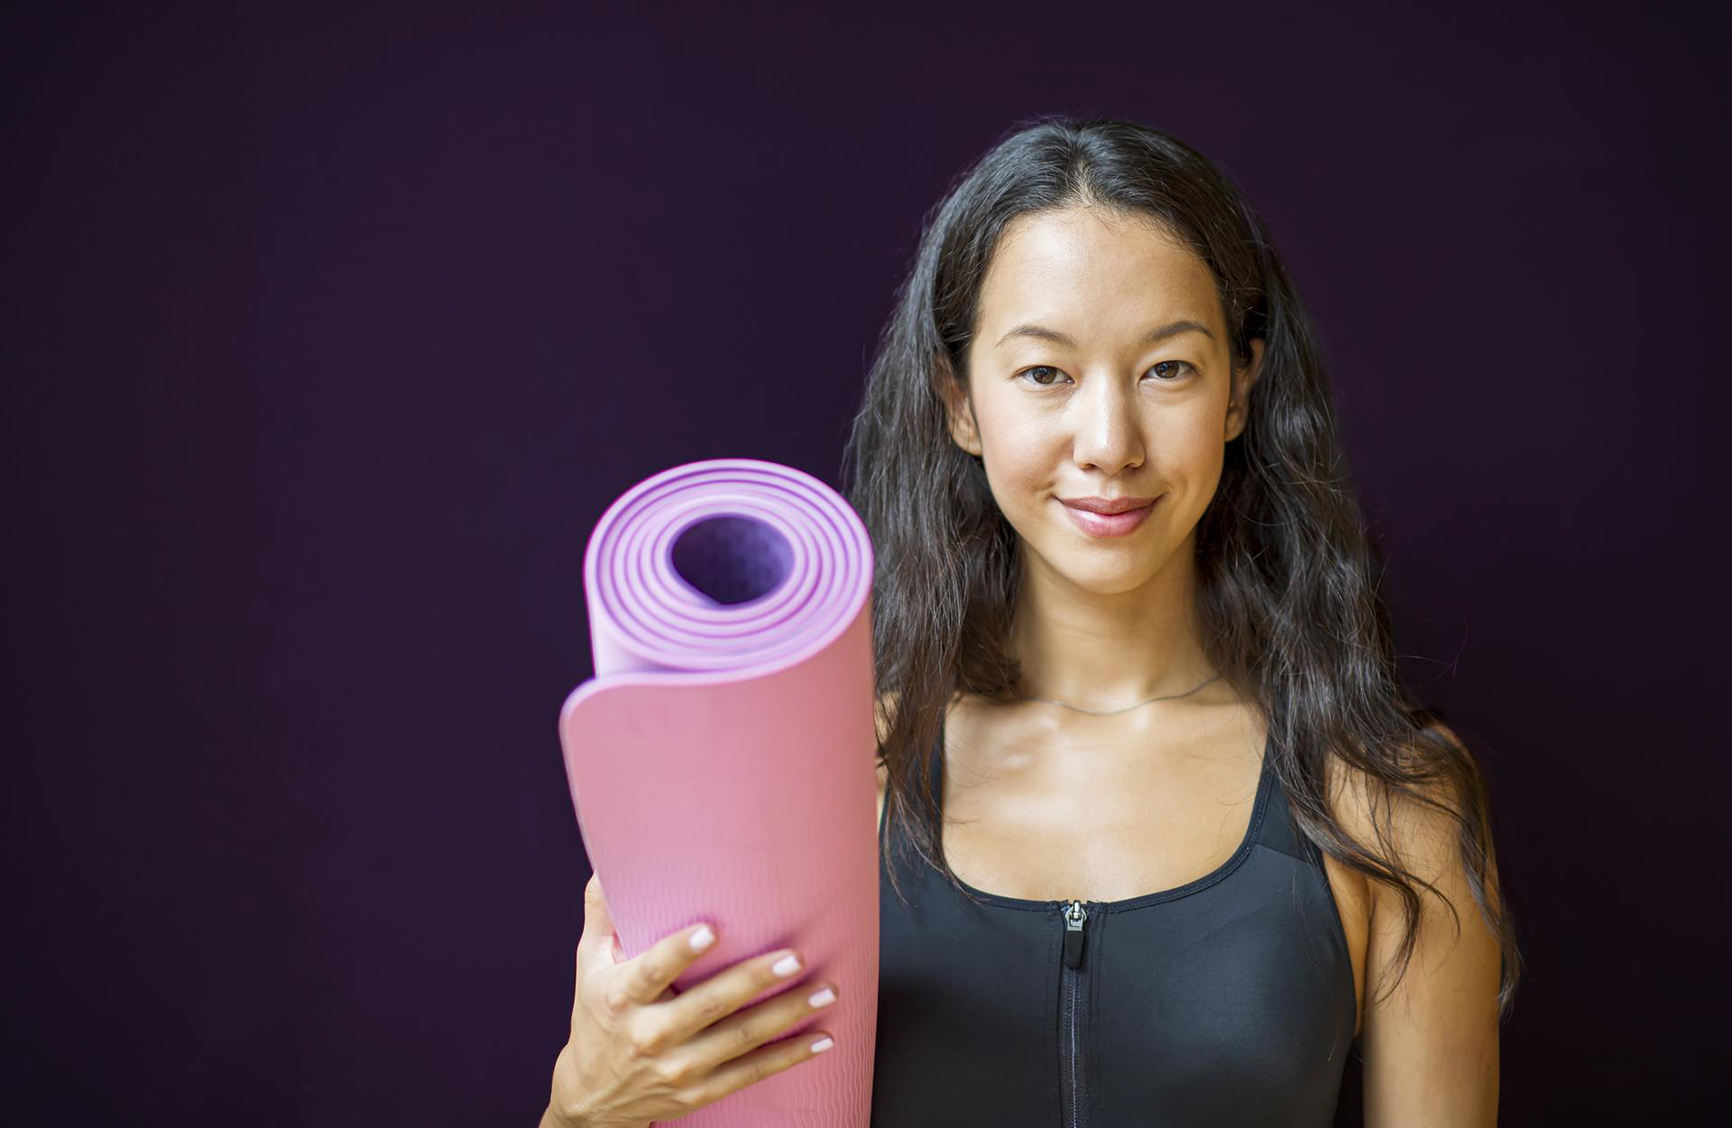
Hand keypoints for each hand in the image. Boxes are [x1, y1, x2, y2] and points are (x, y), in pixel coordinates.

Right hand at [541, 873, 837, 1127]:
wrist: (594, 1096)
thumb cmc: (598, 1015)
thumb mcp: (588, 963)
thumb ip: (603, 912)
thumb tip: (610, 861)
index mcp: (622, 997)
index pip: (653, 971)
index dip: (680, 952)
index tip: (712, 930)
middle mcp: (651, 1035)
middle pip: (710, 1005)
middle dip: (755, 981)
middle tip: (796, 956)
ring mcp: (678, 1067)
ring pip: (741, 1039)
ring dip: (787, 1014)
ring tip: (826, 990)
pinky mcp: (700, 1091)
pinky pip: (751, 1073)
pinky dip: (789, 1057)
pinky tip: (822, 1038)